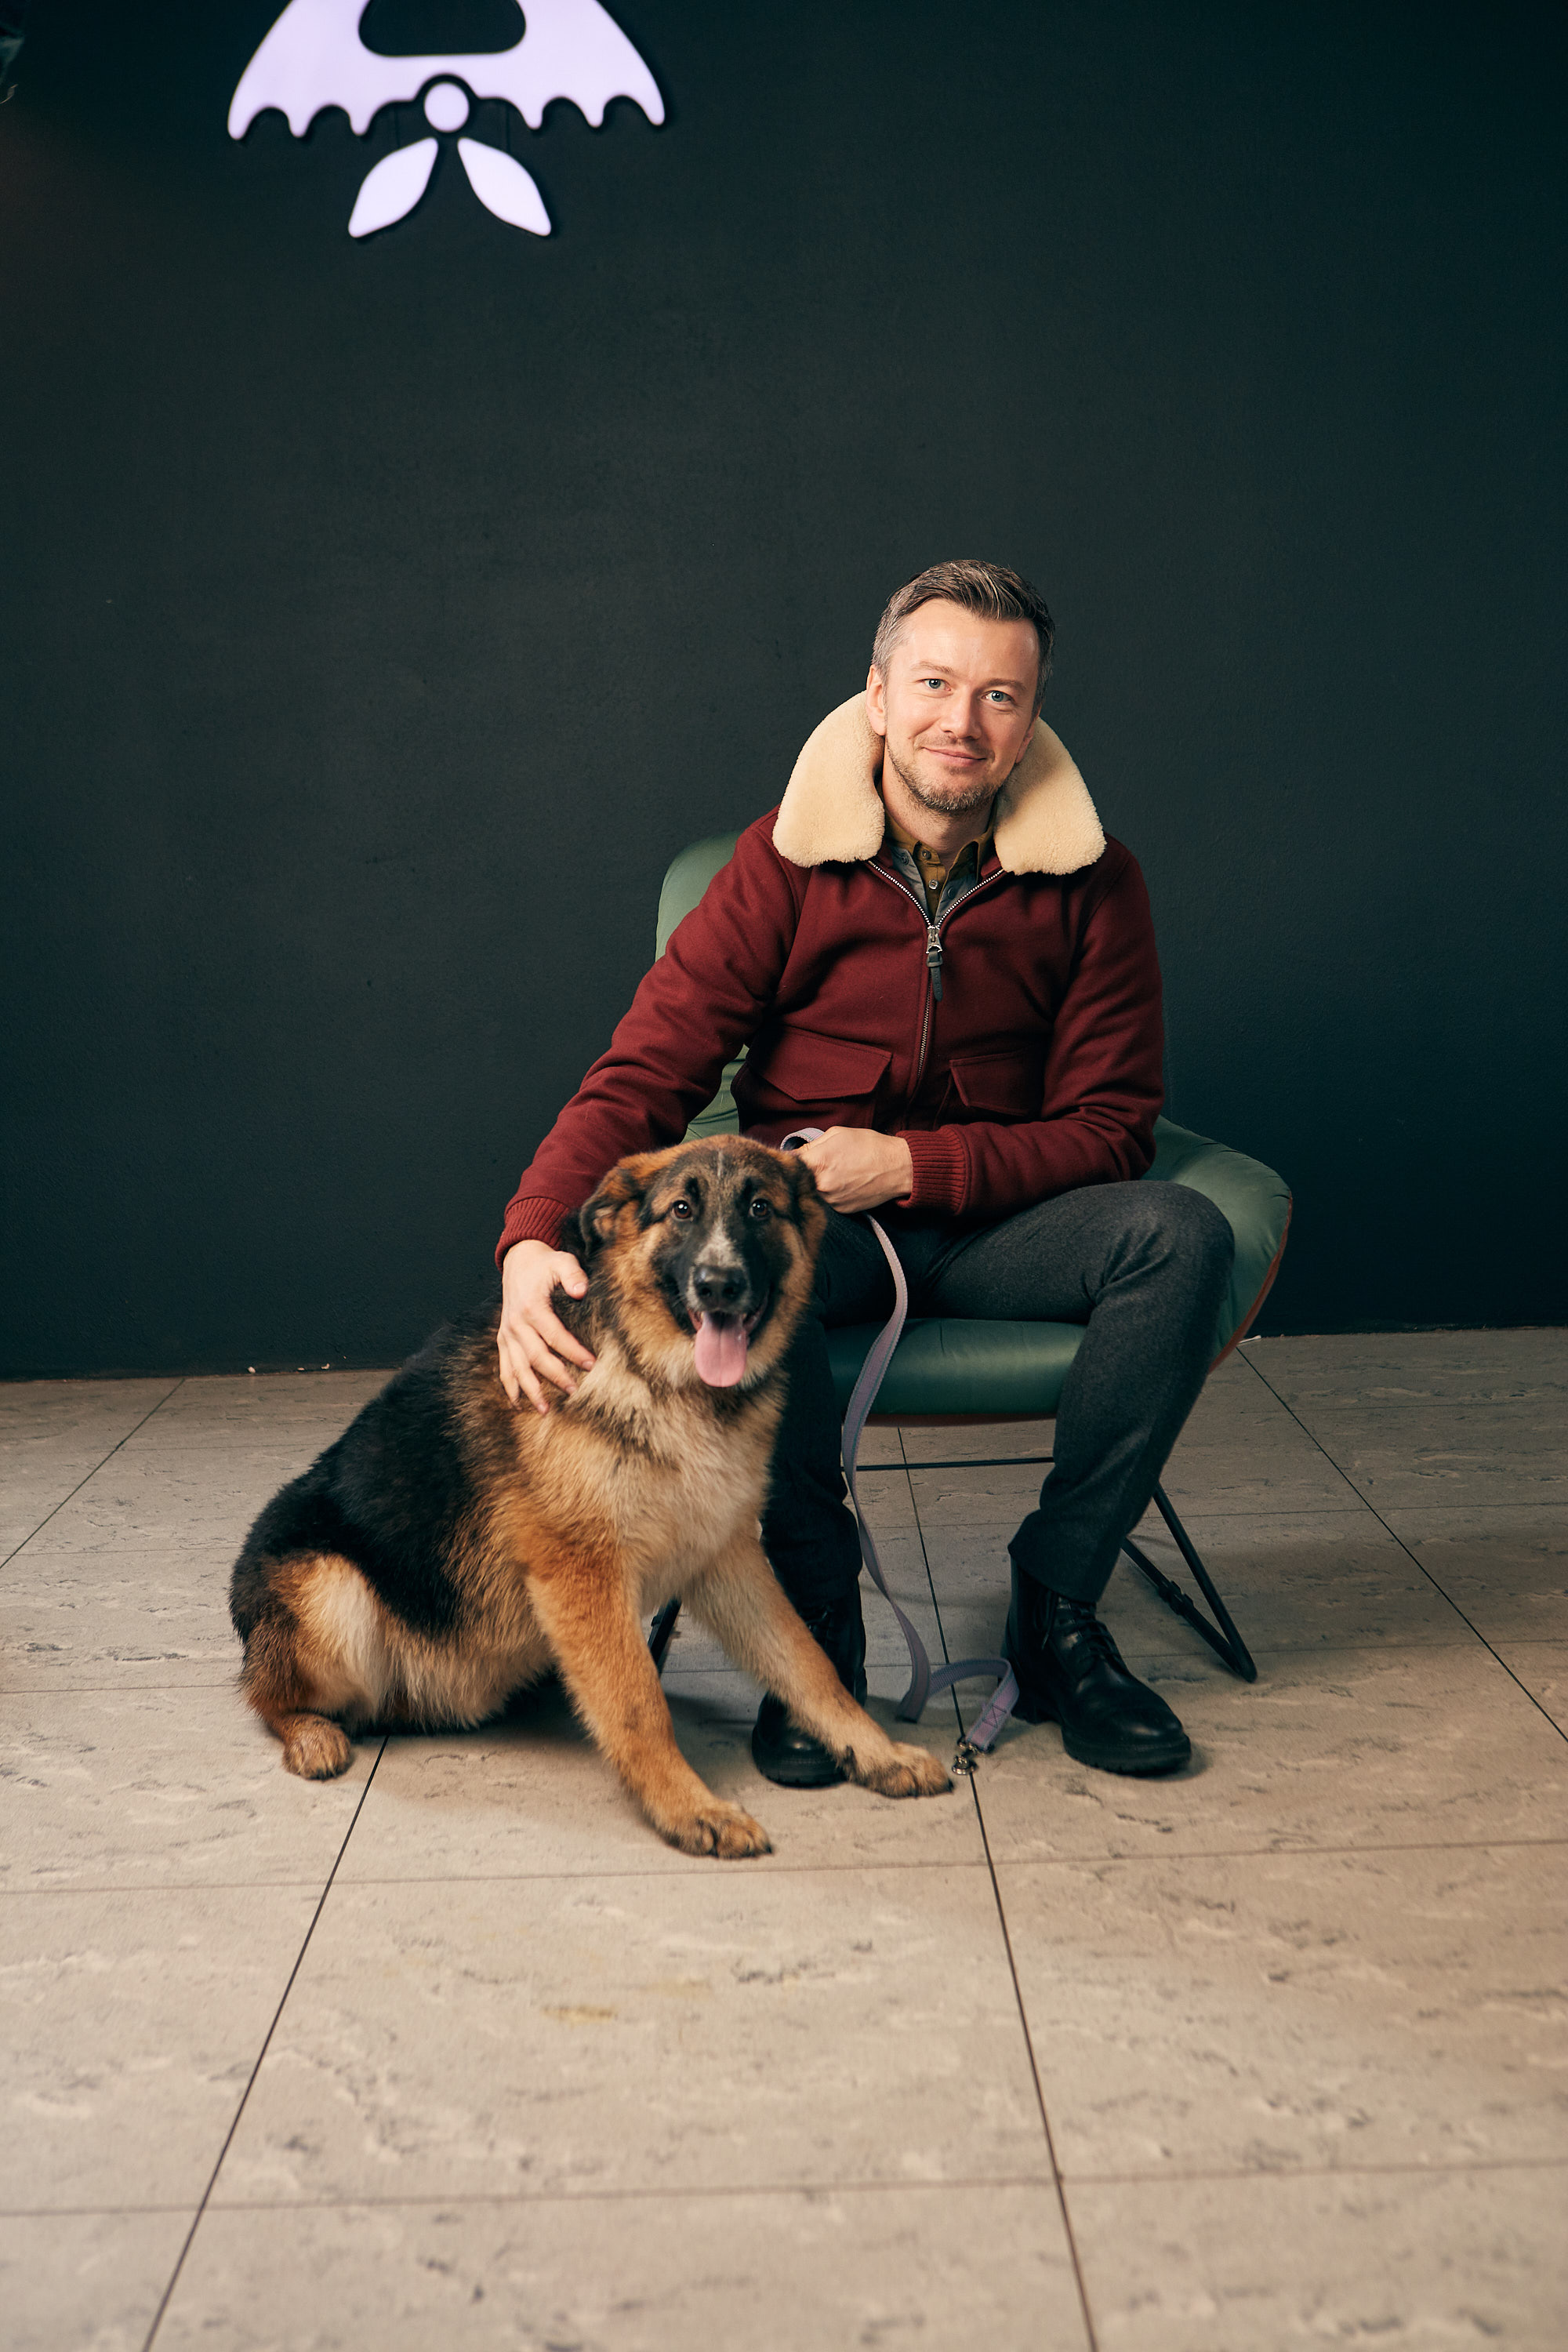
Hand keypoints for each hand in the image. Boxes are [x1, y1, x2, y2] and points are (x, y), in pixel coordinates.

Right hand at [497, 1239, 596, 1413]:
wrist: (519, 1262)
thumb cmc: (546, 1264)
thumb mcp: (562, 1261)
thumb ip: (573, 1275)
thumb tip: (581, 1291)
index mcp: (531, 1307)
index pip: (554, 1335)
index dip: (573, 1351)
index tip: (591, 1364)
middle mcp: (515, 1323)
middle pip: (535, 1356)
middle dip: (554, 1375)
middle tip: (574, 1391)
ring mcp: (507, 1334)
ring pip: (516, 1367)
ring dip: (530, 1390)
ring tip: (545, 1410)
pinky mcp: (503, 1339)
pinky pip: (504, 1367)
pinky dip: (510, 1387)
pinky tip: (519, 1405)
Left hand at [797, 1127, 913, 1214]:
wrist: (898, 1167)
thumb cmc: (870, 1146)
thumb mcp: (837, 1134)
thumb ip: (812, 1145)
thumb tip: (796, 1154)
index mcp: (819, 1162)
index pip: (790, 1164)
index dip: (790, 1160)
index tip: (792, 1159)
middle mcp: (823, 1185)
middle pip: (800, 1181)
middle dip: (804, 1173)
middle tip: (816, 1166)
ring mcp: (832, 1201)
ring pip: (813, 1193)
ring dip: (817, 1184)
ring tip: (834, 1173)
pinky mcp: (842, 1210)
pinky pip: (827, 1202)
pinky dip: (831, 1193)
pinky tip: (843, 1183)